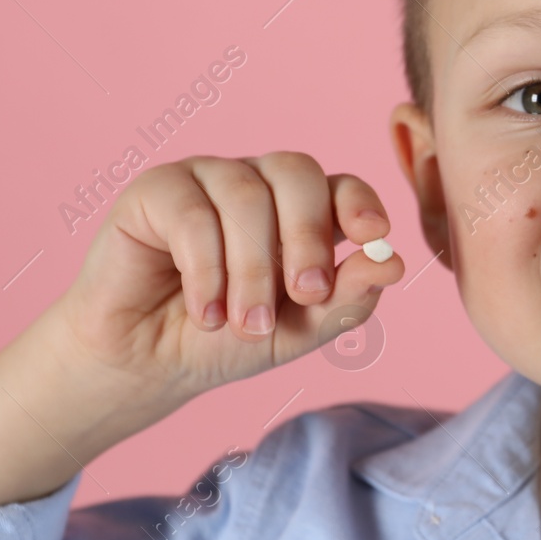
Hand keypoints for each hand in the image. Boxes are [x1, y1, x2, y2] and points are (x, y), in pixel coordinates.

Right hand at [44, 153, 405, 404]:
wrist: (145, 366)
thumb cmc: (224, 341)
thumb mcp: (297, 330)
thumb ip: (347, 298)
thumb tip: (395, 263)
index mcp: (299, 209)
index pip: (341, 186)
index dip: (360, 204)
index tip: (373, 236)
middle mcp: (257, 183)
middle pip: (297, 173)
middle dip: (308, 236)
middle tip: (306, 294)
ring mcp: (207, 179)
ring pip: (246, 197)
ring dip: (252, 270)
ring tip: (243, 324)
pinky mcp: (156, 190)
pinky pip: (192, 213)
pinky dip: (206, 270)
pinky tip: (205, 311)